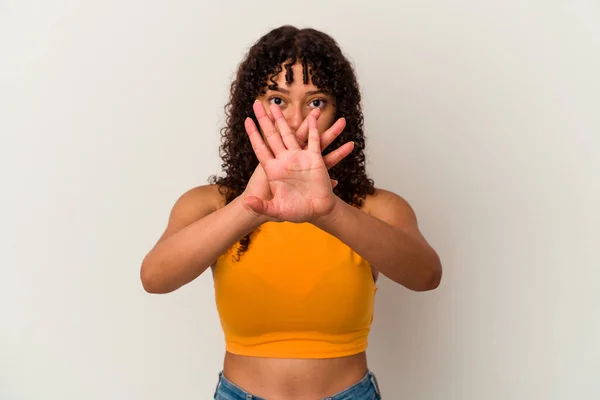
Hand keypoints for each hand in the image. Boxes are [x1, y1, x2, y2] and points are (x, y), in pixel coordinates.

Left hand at [243, 101, 353, 222]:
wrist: (316, 212)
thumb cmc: (294, 211)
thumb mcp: (276, 209)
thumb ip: (261, 206)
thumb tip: (247, 203)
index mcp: (274, 169)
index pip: (260, 147)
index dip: (254, 134)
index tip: (247, 119)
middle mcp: (285, 160)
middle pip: (273, 135)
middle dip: (265, 119)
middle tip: (258, 103)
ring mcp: (300, 158)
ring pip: (293, 133)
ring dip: (285, 119)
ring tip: (278, 104)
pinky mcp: (315, 160)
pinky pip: (314, 141)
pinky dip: (314, 130)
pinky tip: (313, 118)